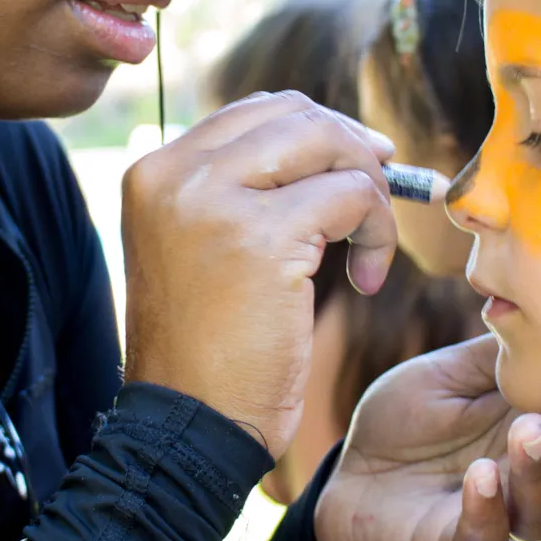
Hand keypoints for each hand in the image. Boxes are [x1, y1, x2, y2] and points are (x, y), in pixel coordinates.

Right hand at [122, 91, 395, 456]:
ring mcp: (213, 201)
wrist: (187, 428)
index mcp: (155, 172)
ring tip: (369, 249)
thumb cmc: (207, 351)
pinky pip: (352, 197)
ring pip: (328, 143)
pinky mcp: (261, 238)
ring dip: (371, 191)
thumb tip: (329, 140)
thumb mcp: (200, 249)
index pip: (255, 113)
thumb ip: (240, 192)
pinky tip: (368, 281)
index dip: (320, 129)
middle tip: (385, 194)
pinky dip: (378, 234)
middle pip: (295, 114)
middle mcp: (175, 174)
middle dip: (354, 148)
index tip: (362, 161)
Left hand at [314, 334, 540, 540]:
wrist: (343, 481)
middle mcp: (529, 480)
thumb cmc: (403, 426)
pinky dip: (486, 508)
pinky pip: (483, 537)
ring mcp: (497, 518)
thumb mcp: (448, 377)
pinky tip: (479, 477)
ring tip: (526, 430)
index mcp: (535, 432)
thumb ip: (498, 357)